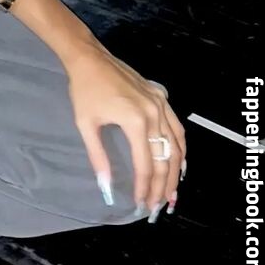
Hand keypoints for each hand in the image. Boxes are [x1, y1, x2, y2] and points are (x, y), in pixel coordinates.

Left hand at [66, 41, 185, 214]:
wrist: (89, 57)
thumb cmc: (84, 90)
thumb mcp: (86, 124)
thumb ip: (98, 157)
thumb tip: (106, 187)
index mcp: (135, 121)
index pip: (145, 164)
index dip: (144, 187)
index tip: (141, 204)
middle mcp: (154, 114)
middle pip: (165, 159)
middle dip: (162, 186)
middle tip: (158, 206)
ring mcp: (161, 104)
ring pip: (176, 145)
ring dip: (176, 171)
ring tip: (171, 193)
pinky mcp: (161, 96)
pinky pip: (177, 127)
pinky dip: (180, 147)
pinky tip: (179, 162)